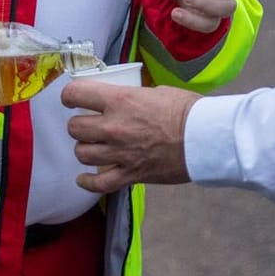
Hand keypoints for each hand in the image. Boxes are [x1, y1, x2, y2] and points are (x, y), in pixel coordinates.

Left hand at [63, 80, 198, 192]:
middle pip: (74, 128)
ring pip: (82, 154)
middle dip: (78, 125)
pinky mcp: (130, 175)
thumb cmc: (187, 111)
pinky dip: (87, 182)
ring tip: (93, 146)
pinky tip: (84, 178)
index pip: (75, 94)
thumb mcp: (156, 91)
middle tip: (88, 124)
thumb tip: (124, 100)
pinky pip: (98, 184)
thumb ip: (133, 97)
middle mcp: (113, 127)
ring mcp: (120, 153)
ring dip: (85, 149)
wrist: (205, 138)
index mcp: (119, 101)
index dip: (69, 96)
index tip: (72, 98)